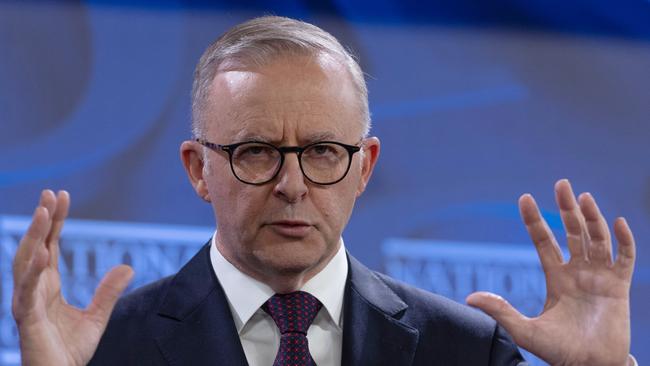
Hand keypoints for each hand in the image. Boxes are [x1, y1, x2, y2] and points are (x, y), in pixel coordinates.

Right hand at [12, 190, 133, 365]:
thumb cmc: (69, 351)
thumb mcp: (96, 317)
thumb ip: (108, 292)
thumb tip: (128, 266)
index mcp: (47, 286)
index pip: (49, 245)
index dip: (54, 221)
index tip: (61, 196)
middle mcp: (33, 290)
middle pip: (35, 246)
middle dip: (41, 219)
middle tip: (49, 193)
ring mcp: (26, 302)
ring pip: (26, 262)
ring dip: (33, 236)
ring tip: (43, 212)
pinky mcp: (26, 319)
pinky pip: (27, 291)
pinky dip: (34, 271)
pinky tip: (43, 252)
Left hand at [467, 179, 634, 365]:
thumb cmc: (559, 352)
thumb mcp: (525, 330)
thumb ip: (501, 312)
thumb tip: (470, 298)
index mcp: (556, 277)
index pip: (544, 240)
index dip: (534, 219)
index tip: (524, 197)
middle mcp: (578, 271)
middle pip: (573, 231)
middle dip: (567, 208)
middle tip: (562, 183)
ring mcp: (600, 277)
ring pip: (597, 238)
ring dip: (592, 217)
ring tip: (583, 197)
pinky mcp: (620, 286)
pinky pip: (625, 257)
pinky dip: (623, 240)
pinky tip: (617, 222)